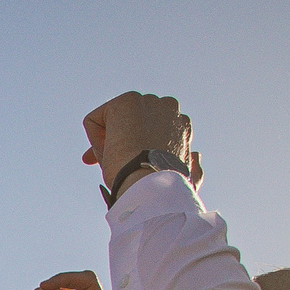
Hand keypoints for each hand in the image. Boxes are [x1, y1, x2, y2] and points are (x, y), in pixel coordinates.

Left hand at [82, 91, 201, 194]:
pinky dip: (94, 141)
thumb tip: (195, 154)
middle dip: (118, 141)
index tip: (129, 164)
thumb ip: (192, 165)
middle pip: (129, 124)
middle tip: (114, 163)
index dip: (136, 148)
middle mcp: (168, 107)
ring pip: (111, 122)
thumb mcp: (186, 178)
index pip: (149, 131)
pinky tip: (109, 153)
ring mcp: (147, 101)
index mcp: (182, 125)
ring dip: (107, 143)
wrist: (152, 183)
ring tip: (116, 162)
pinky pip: (94, 121)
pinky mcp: (125, 102)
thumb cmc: (167, 188)